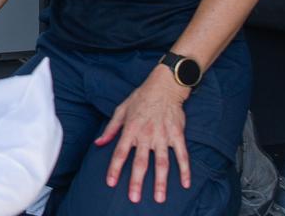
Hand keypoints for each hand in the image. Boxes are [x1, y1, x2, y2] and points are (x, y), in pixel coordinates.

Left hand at [95, 65, 191, 203]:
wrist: (164, 86)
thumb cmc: (141, 98)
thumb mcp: (121, 110)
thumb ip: (110, 129)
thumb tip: (99, 143)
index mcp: (131, 129)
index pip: (120, 152)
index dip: (115, 168)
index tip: (111, 183)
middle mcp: (146, 135)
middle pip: (140, 162)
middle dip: (136, 181)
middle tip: (134, 198)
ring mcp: (163, 136)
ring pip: (162, 163)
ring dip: (160, 181)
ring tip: (159, 198)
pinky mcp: (177, 135)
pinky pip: (182, 155)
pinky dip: (185, 170)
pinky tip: (185, 184)